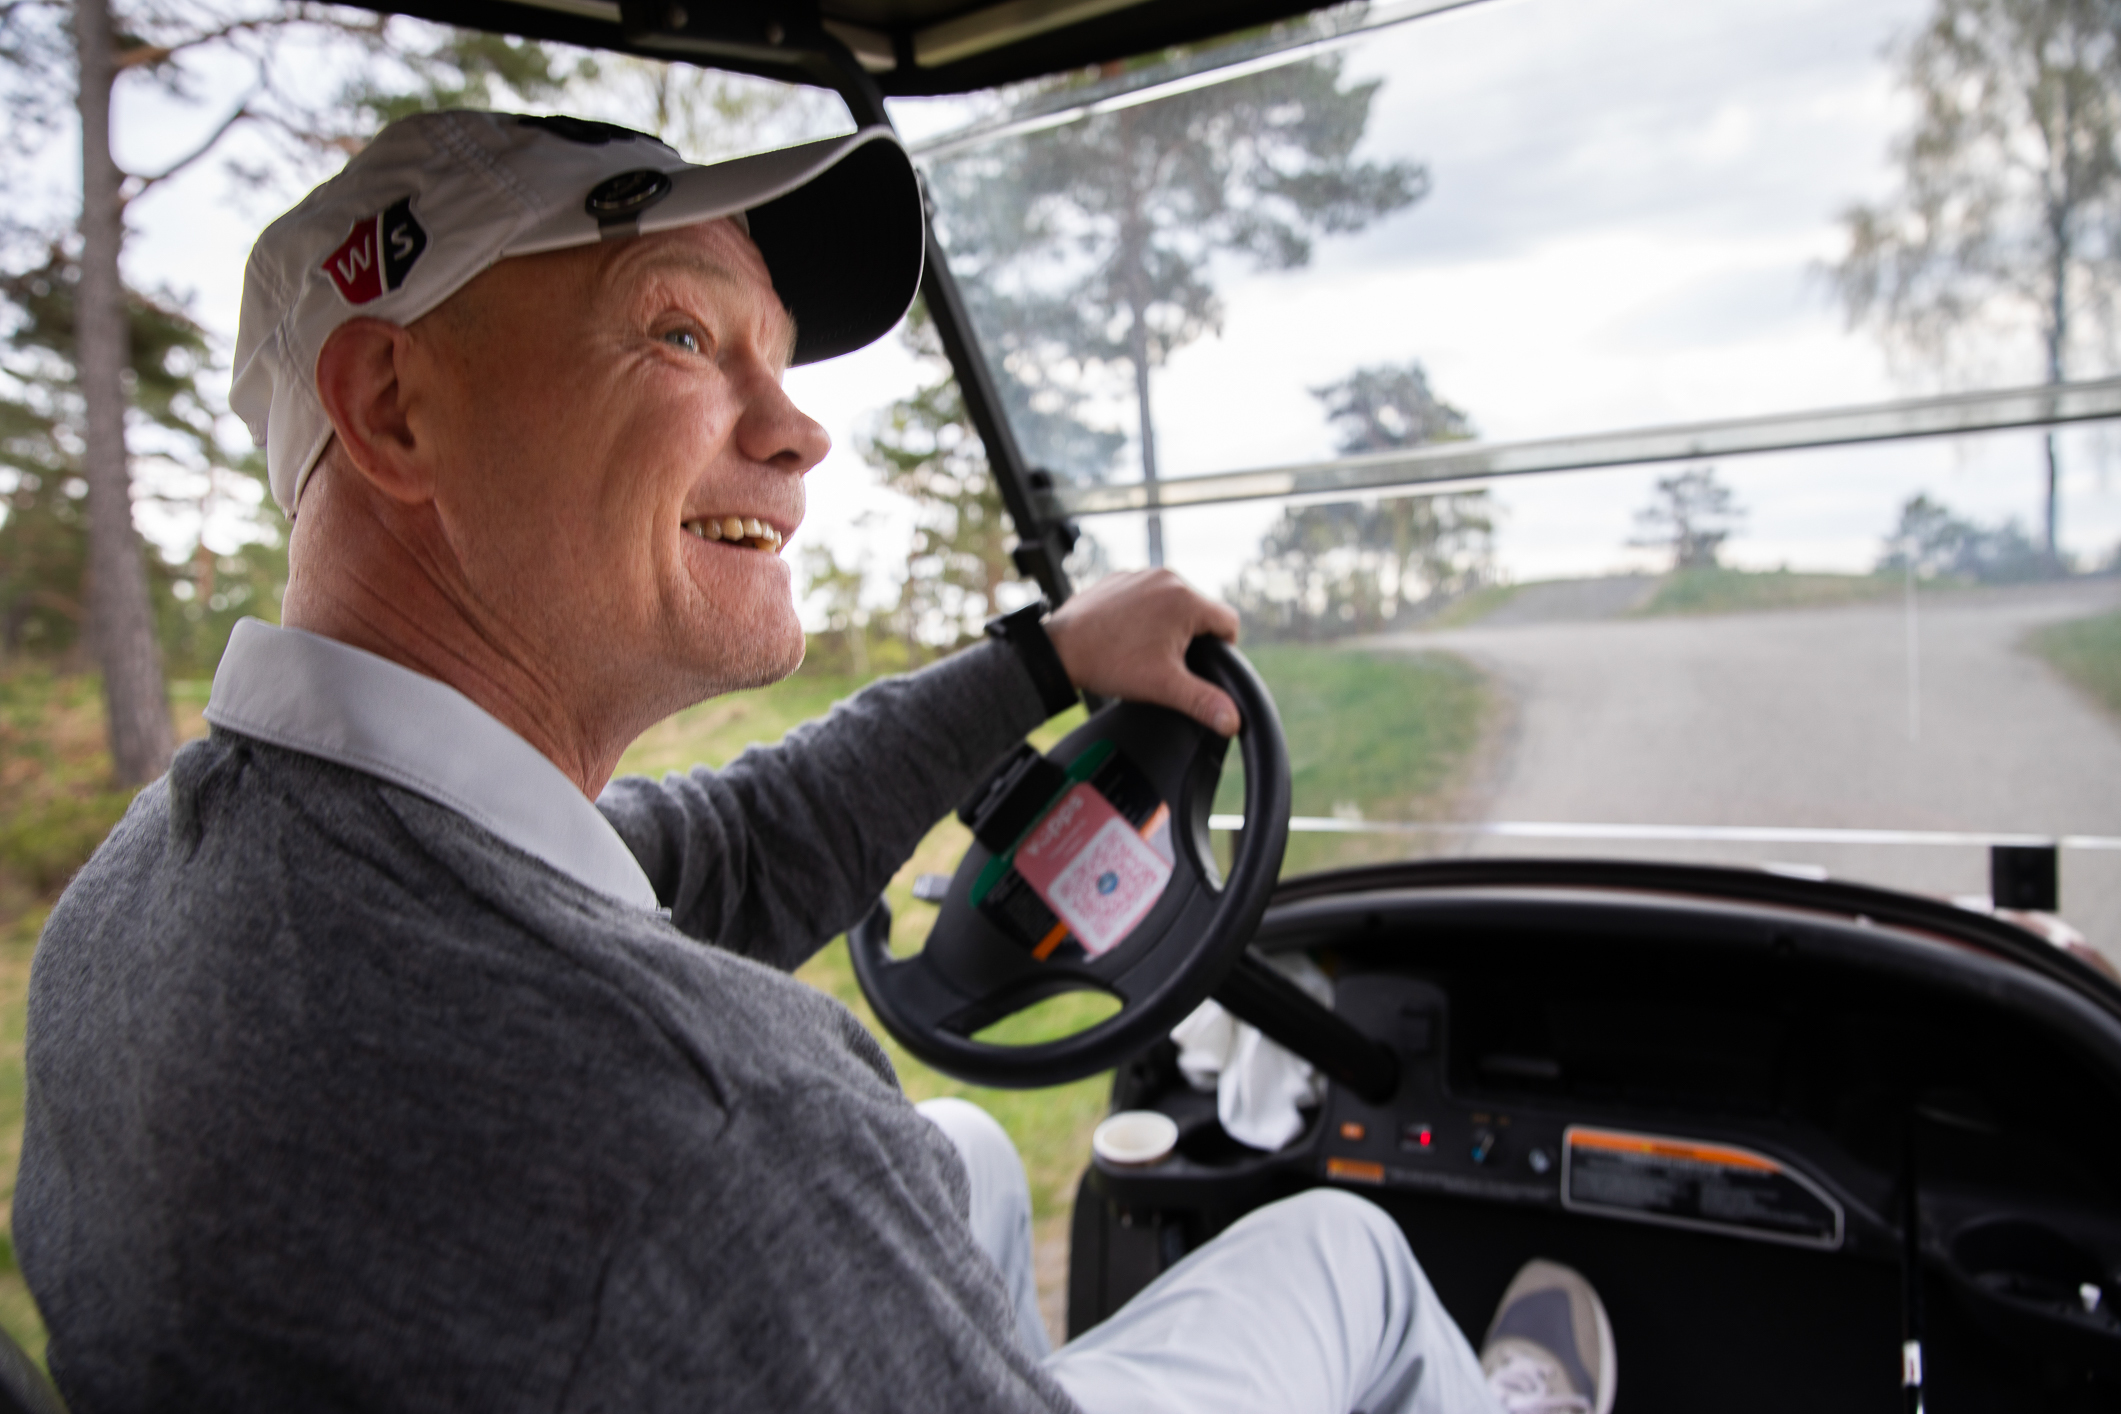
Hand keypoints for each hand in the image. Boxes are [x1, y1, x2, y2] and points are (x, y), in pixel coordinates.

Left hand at [1043, 569, 1241, 735]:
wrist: (1058, 650)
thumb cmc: (1110, 663)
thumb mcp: (1164, 686)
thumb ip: (1204, 702)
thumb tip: (1233, 721)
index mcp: (1185, 600)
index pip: (1228, 621)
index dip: (1223, 648)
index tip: (1201, 665)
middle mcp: (1166, 578)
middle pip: (1200, 611)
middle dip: (1191, 637)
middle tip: (1167, 662)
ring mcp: (1141, 575)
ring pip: (1173, 602)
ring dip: (1168, 624)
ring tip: (1145, 650)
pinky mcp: (1120, 578)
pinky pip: (1146, 595)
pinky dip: (1144, 614)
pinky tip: (1127, 636)